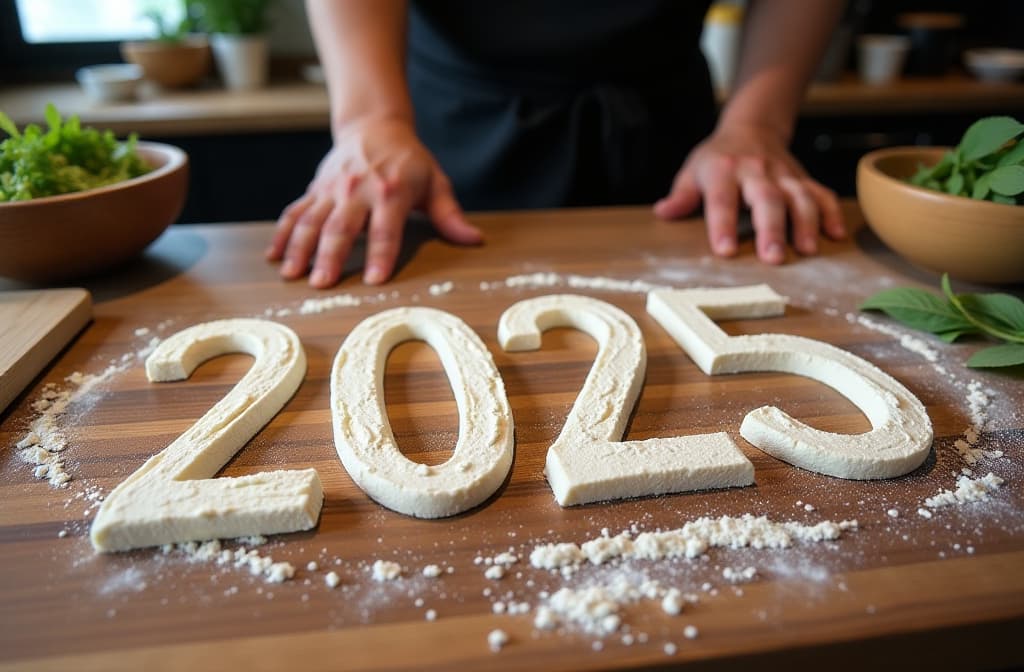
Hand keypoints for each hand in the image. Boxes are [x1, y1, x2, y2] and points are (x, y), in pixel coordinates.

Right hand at [266, 118, 481, 286]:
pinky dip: (283, 234)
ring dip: (300, 248)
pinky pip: (295, 212)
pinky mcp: (315, 189)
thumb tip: (474, 240)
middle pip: (341, 227)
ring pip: (311, 220)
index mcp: (392, 191)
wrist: (374, 125)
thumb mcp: (435, 182)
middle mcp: (358, 189)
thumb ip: (450, 215)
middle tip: (321, 284)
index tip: (374, 280)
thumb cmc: (410, 160)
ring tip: (292, 275)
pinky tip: (274, 256)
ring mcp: (332, 189)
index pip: (386, 229)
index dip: (381, 255)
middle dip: (330, 256)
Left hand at [653, 122, 844, 263]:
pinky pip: (821, 194)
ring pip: (799, 197)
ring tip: (807, 251)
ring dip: (805, 224)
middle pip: (767, 200)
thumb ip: (681, 195)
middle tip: (773, 258)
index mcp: (723, 170)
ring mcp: (783, 175)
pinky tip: (835, 234)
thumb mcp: (692, 171)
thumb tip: (663, 212)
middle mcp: (756, 172)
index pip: (722, 199)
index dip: (722, 224)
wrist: (752, 127)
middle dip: (771, 229)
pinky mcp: (802, 179)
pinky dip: (831, 213)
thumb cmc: (717, 158)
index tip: (724, 250)